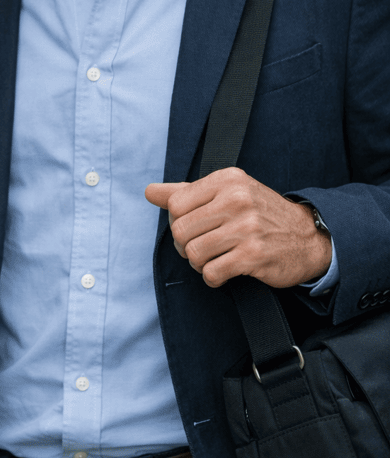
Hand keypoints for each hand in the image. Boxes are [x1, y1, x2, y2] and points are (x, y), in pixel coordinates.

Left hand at [145, 167, 331, 288]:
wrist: (308, 237)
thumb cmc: (260, 213)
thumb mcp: (226, 192)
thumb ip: (185, 192)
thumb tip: (150, 191)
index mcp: (227, 180)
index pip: (176, 204)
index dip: (178, 222)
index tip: (193, 228)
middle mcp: (236, 199)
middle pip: (181, 231)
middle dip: (185, 246)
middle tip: (202, 248)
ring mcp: (246, 228)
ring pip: (193, 253)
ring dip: (199, 263)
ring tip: (213, 259)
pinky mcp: (253, 255)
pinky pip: (212, 273)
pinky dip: (213, 277)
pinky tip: (224, 271)